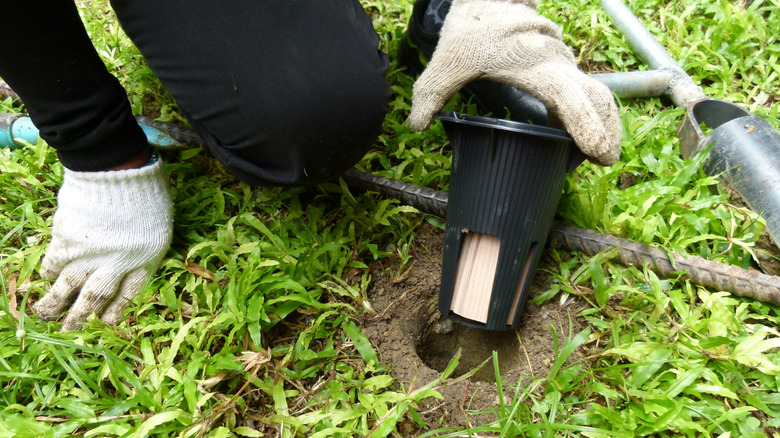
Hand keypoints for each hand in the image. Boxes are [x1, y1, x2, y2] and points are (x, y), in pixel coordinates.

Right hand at [34, 154, 172, 330]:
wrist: (118, 172)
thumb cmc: (147, 192)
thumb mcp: (159, 224)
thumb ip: (144, 247)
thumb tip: (129, 263)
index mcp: (145, 260)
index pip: (127, 294)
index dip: (114, 310)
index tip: (105, 321)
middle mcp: (117, 264)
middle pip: (96, 297)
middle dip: (81, 317)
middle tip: (68, 330)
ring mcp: (90, 254)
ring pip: (69, 288)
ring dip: (55, 304)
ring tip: (46, 315)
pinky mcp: (67, 241)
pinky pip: (53, 263)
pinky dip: (48, 273)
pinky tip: (44, 279)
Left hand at [408, 0, 621, 165]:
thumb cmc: (470, 28)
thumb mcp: (445, 61)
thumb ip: (430, 93)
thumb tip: (416, 126)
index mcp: (534, 65)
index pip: (569, 98)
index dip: (585, 125)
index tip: (596, 152)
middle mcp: (556, 64)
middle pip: (596, 98)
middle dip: (606, 131)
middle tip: (604, 162)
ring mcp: (561, 63)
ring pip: (593, 93)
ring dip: (601, 123)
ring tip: (599, 154)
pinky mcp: (559, 65)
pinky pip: (584, 89)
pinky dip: (589, 111)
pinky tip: (581, 134)